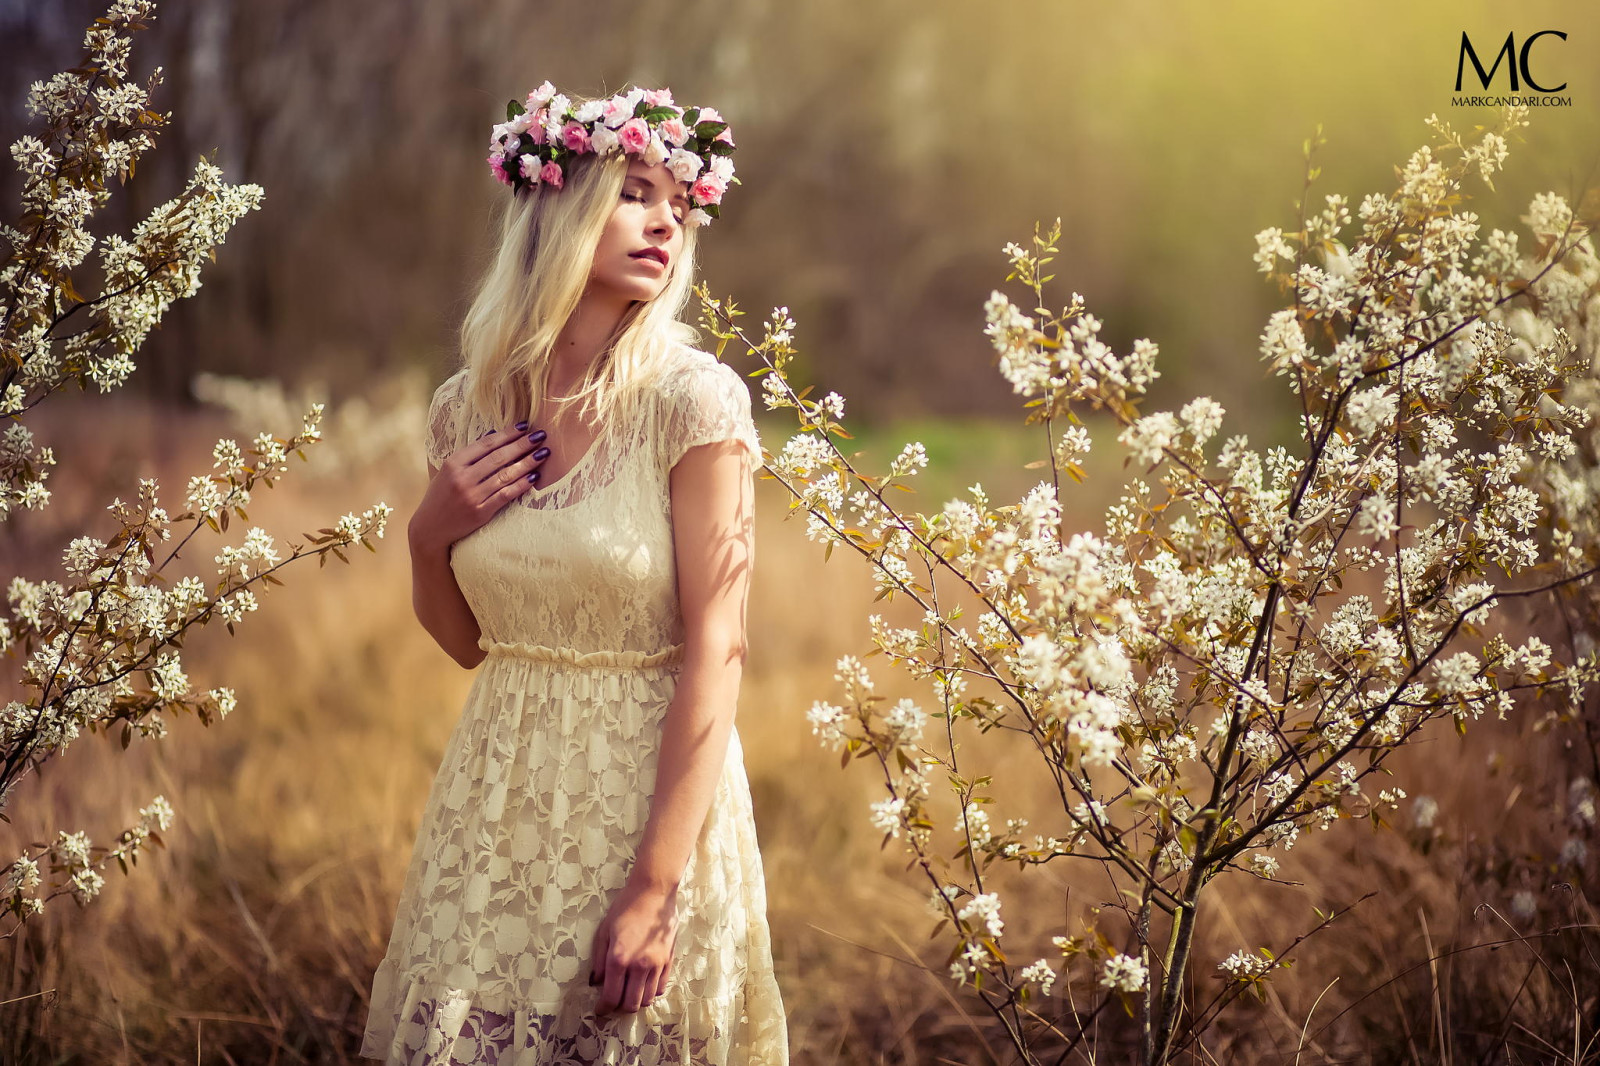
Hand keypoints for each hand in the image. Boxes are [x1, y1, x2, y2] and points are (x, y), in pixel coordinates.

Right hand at [409, 424, 550, 552]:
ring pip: (505, 475)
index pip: (486, 444)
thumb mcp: (449, 470)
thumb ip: (470, 454)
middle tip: (541, 436)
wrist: (430, 528)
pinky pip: (505, 495)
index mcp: (453, 463)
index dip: (508, 434)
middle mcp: (462, 478)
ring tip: (544, 453)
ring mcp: (471, 496)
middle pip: (498, 457)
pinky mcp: (480, 513)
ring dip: (527, 463)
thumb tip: (494, 433)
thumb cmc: (442, 495)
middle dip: (522, 445)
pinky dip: (521, 485)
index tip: (526, 426)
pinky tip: (534, 476)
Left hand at [589, 879, 678, 1015]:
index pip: (612, 996)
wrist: (653, 892)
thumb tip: (597, 981)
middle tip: (614, 1001)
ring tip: (630, 992)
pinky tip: (644, 983)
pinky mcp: (669, 960)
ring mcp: (657, 964)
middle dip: (620, 1007)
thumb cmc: (625, 907)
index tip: (600, 1009)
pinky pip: (661, 987)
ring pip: (648, 998)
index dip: (604, 1008)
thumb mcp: (604, 931)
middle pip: (631, 1004)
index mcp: (619, 959)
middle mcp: (639, 966)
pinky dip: (651, 991)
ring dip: (637, 1000)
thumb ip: (599, 959)